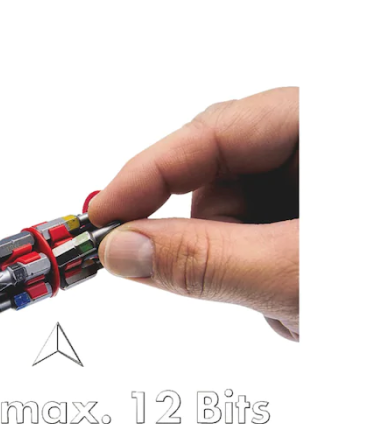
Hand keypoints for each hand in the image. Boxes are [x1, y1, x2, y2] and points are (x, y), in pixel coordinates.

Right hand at [89, 87, 298, 340]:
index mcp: (322, 124)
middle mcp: (318, 146)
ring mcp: (317, 187)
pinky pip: (259, 240)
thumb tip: (122, 251)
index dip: (147, 174)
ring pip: (237, 215)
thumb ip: (204, 260)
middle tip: (168, 270)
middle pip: (221, 175)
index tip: (101, 217)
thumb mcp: (296, 272)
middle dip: (203, 232)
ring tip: (283, 299)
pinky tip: (292, 297)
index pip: (211, 131)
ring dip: (239, 264)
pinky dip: (260, 275)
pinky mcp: (314, 222)